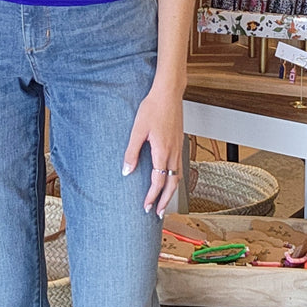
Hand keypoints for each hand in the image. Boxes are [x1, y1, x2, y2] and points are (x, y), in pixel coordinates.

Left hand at [122, 85, 182, 216]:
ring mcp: (178, 148)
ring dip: (171, 191)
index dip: (152, 196)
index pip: (158, 182)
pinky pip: (180, 167)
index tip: (145, 206)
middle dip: (165, 201)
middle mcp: (173, 152)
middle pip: (172, 184)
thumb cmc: (153, 108)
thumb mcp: (137, 130)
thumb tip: (126, 171)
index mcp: (162, 152)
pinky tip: (170, 179)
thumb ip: (131, 152)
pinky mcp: (179, 142)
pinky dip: (175, 179)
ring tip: (165, 201)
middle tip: (158, 213)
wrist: (168, 93)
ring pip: (178, 176)